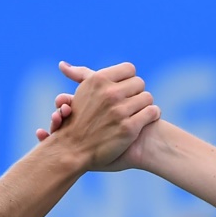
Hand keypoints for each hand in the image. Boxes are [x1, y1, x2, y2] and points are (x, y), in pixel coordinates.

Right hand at [39, 61, 159, 169]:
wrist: (73, 152)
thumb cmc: (77, 121)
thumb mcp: (78, 94)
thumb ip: (79, 76)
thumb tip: (63, 64)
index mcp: (98, 80)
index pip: (129, 69)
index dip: (128, 79)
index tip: (123, 89)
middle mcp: (109, 93)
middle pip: (139, 83)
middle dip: (136, 93)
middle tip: (129, 103)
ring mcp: (119, 111)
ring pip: (148, 98)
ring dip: (144, 105)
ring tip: (136, 112)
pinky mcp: (129, 128)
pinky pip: (152, 112)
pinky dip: (152, 115)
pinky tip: (146, 119)